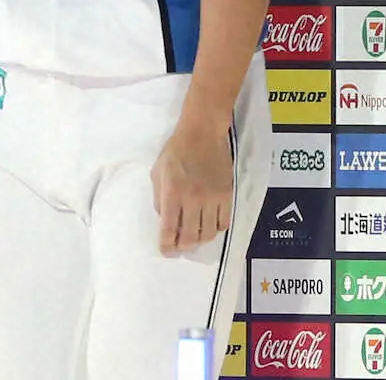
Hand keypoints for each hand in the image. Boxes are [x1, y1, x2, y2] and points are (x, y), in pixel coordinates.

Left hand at [150, 121, 233, 255]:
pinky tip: (208, 225)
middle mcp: (193, 198)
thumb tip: (164, 218)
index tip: (165, 251)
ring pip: (208, 233)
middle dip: (183, 246)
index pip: (169, 227)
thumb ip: (159, 197)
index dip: (167, 244)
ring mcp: (212, 198)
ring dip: (199, 240)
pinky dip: (215, 229)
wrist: (203, 134)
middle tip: (179, 247)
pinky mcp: (227, 196)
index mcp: (172, 191)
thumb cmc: (176, 150)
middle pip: (190, 236)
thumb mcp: (158, 171)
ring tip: (193, 238)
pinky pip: (223, 223)